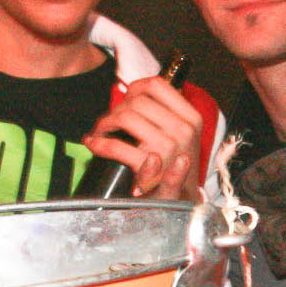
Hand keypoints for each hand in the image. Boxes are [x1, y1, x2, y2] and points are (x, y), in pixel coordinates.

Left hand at [82, 76, 203, 200]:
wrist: (182, 200)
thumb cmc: (174, 166)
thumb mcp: (181, 136)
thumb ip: (163, 114)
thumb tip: (133, 93)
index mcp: (191, 117)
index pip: (157, 85)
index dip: (134, 88)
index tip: (125, 99)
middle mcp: (183, 130)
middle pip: (136, 102)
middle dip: (116, 110)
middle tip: (107, 123)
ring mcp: (169, 149)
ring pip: (125, 117)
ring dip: (105, 125)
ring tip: (100, 133)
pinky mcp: (151, 168)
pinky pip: (117, 147)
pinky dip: (101, 145)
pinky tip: (94, 144)